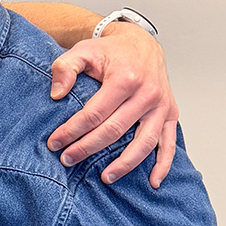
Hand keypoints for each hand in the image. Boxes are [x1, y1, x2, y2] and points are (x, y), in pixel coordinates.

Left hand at [45, 21, 177, 187]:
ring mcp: (161, 106)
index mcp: (125, 79)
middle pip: (115, 130)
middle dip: (88, 148)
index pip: (94, 113)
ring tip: (105, 177)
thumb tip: (56, 94)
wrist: (141, 44)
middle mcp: (147, 94)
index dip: (72, 130)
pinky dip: (163, 165)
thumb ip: (65, 67)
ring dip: (124, 164)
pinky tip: (152, 182)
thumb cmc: (110, 51)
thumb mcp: (83, 50)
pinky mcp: (171, 113)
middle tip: (67, 160)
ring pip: (144, 143)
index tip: (54, 143)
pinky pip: (168, 143)